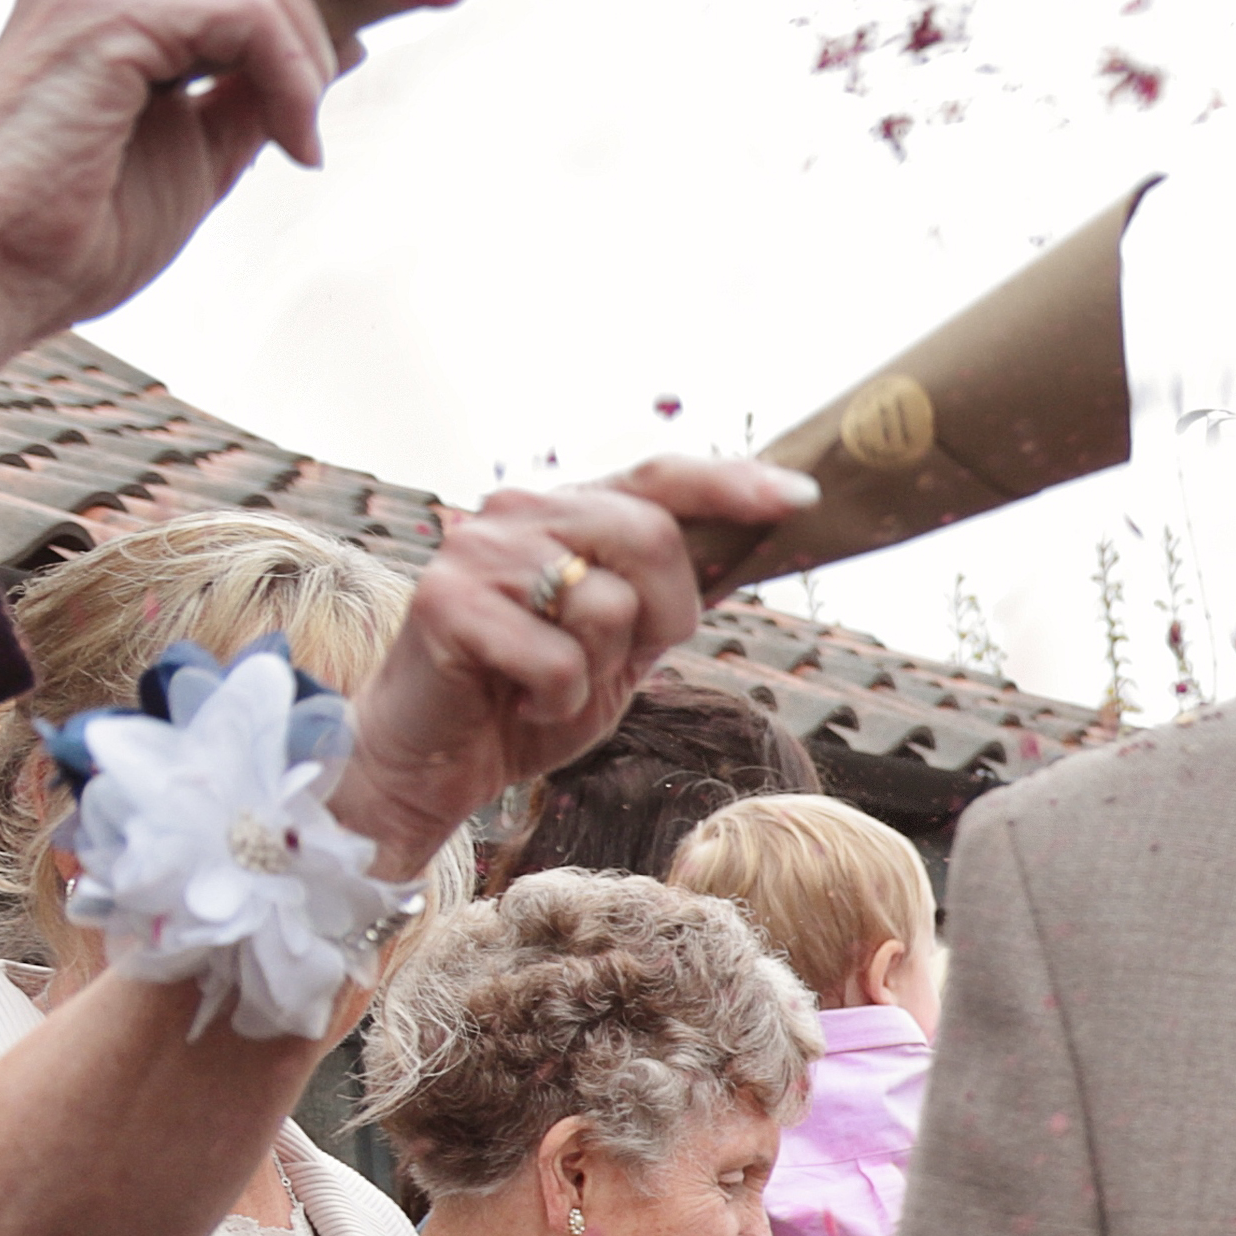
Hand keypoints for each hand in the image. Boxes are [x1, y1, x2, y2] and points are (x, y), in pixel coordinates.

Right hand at [326, 457, 818, 875]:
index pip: (659, 477)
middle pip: (652, 537)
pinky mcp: (446, 602)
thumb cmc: (532, 694)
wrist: (435, 758)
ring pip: (607, 604)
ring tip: (551, 681)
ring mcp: (478, 550)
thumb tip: (761, 546)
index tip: (799, 500)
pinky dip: (556, 701)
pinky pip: (558, 660)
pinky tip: (521, 701)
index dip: (732, 484)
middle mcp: (518, 512)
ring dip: (598, 669)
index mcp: (566, 511)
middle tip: (619, 658)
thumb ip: (674, 591)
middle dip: (666, 615)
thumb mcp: (626, 641)